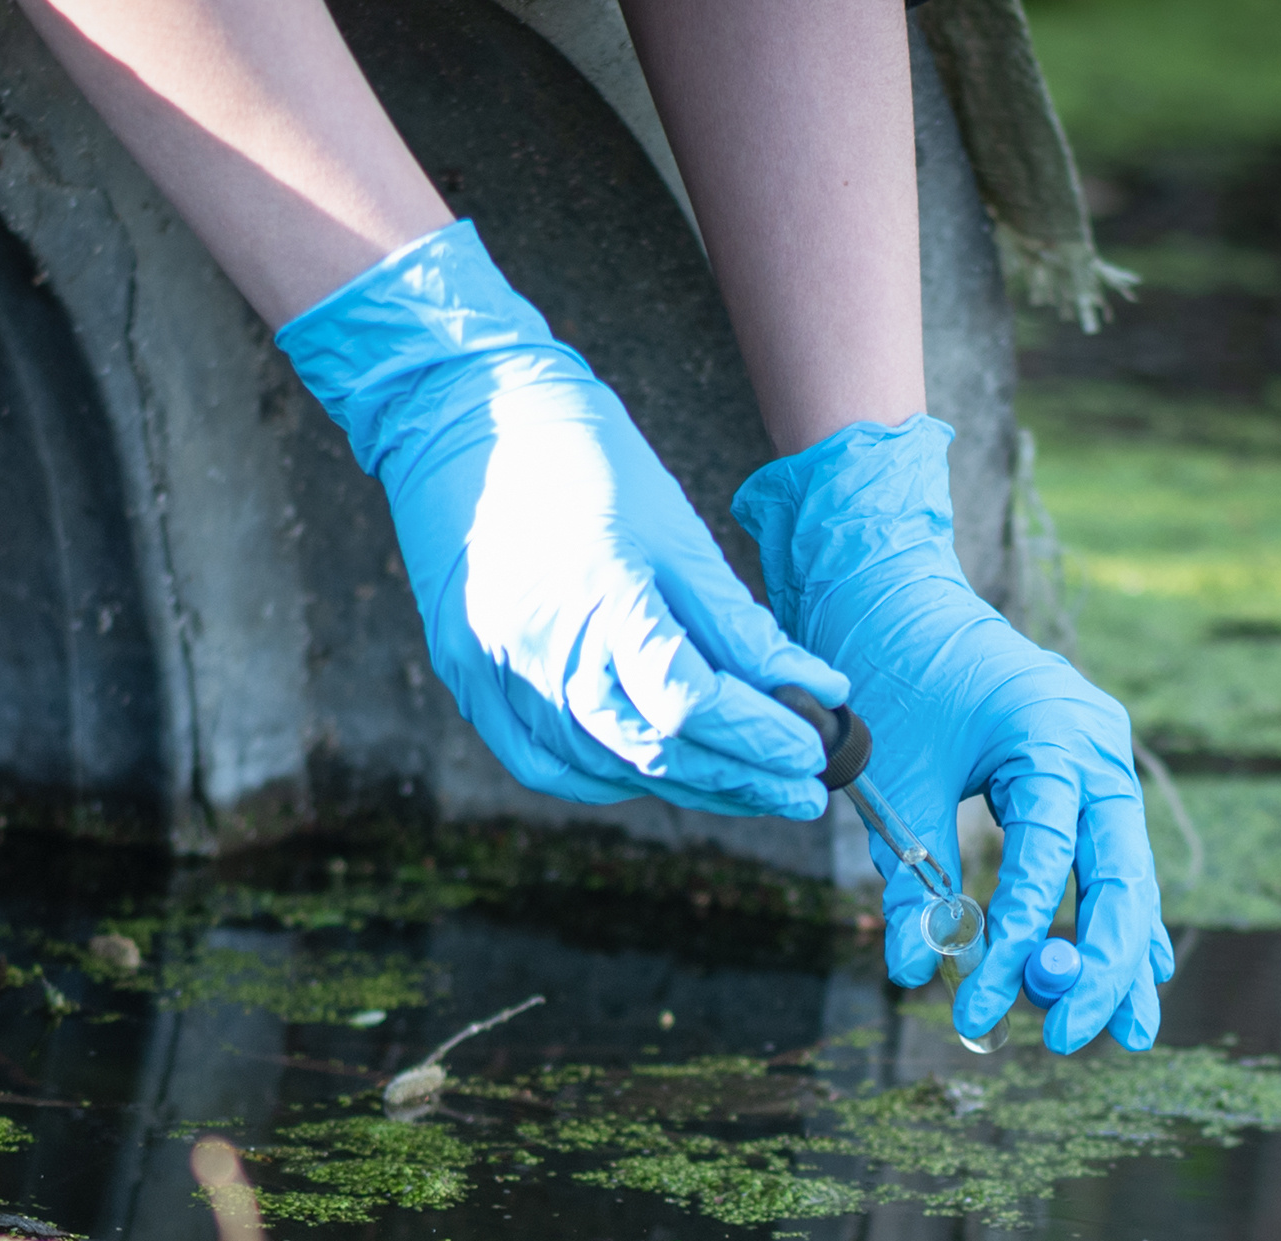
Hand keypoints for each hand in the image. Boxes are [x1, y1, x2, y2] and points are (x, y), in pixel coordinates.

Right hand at [280, 223, 851, 818]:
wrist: (463, 413)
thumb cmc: (582, 456)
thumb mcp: (674, 528)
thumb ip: (736, 623)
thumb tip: (812, 689)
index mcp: (601, 592)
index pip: (693, 703)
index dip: (762, 737)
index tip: (817, 748)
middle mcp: (541, 644)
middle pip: (655, 749)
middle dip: (741, 778)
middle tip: (803, 787)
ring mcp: (496, 669)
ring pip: (602, 767)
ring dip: (684, 785)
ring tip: (746, 783)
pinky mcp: (466, 677)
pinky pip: (541, 765)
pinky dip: (603, 782)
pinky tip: (653, 774)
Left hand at [731, 420, 1170, 1050]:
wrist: (889, 588)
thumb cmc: (887, 672)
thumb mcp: (891, 778)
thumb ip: (909, 876)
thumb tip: (914, 969)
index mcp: (1052, 734)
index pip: (1050, 857)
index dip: (1018, 941)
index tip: (975, 1009)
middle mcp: (1096, 746)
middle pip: (1121, 874)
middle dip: (1100, 966)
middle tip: (1064, 1041)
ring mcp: (1101, 756)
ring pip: (1126, 872)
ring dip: (1121, 955)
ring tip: (1126, 1035)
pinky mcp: (1085, 772)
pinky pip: (1109, 855)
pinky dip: (1114, 914)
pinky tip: (1137, 977)